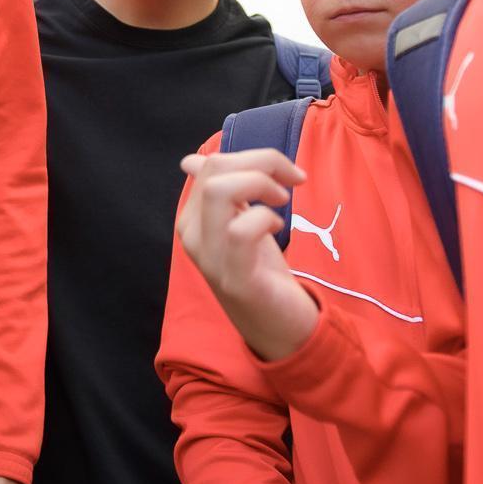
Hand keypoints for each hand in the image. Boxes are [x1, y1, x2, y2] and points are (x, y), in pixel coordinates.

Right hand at [176, 149, 320, 360]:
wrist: (277, 327)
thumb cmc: (260, 271)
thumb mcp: (238, 222)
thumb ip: (220, 192)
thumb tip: (191, 161)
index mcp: (191, 218)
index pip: (210, 165)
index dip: (252, 156)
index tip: (284, 171)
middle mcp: (192, 235)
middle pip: (215, 171)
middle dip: (260, 163)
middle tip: (291, 181)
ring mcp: (210, 257)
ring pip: (219, 192)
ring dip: (260, 185)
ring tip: (283, 201)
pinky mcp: (234, 277)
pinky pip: (240, 231)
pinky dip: (264, 218)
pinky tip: (279, 227)